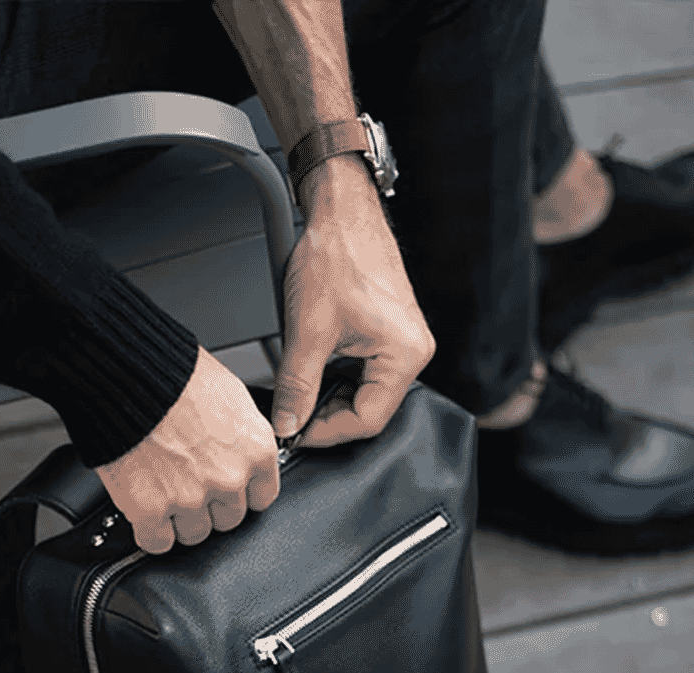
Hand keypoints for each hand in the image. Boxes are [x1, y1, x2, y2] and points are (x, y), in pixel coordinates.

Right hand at [93, 345, 279, 554]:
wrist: (126, 374)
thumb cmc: (173, 374)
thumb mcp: (230, 395)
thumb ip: (242, 434)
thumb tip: (241, 452)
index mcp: (255, 450)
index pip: (261, 498)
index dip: (240, 494)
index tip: (227, 490)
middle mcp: (228, 478)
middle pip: (228, 520)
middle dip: (209, 506)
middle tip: (187, 484)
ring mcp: (190, 497)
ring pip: (194, 534)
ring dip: (179, 520)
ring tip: (163, 492)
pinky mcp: (151, 509)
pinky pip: (157, 543)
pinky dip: (150, 533)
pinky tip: (145, 513)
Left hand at [272, 157, 435, 446]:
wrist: (340, 211)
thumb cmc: (336, 254)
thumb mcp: (307, 332)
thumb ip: (297, 387)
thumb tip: (288, 423)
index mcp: (405, 354)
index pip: (368, 419)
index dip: (326, 433)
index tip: (295, 433)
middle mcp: (412, 351)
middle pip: (368, 410)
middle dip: (327, 417)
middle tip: (292, 418)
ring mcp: (402, 343)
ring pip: (363, 394)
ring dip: (330, 398)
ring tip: (300, 393)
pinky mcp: (388, 334)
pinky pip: (364, 373)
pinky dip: (336, 379)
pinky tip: (314, 374)